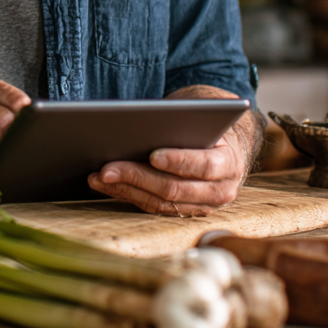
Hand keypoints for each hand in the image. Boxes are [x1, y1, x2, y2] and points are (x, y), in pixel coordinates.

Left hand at [87, 125, 247, 215]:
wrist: (227, 144)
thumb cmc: (208, 123)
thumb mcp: (205, 116)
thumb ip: (187, 120)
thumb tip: (150, 120)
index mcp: (230, 163)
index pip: (204, 166)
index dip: (178, 161)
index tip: (153, 155)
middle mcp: (219, 191)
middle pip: (174, 189)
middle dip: (137, 177)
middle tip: (107, 168)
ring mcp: (201, 205)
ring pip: (160, 203)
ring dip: (125, 190)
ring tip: (97, 177)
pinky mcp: (183, 210)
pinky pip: (153, 207)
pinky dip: (127, 195)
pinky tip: (105, 185)